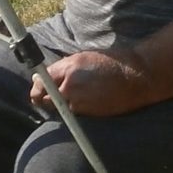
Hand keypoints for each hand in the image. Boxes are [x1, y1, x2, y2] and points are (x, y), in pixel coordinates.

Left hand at [31, 47, 156, 118]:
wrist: (136, 77)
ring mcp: (78, 101)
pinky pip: (74, 115)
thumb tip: (39, 78)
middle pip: (45, 101)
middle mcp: (69, 85)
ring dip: (65, 106)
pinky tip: (91, 102)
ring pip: (60, 109)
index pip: (40, 83)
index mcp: (68, 68)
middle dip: (49, 100)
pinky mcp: (87, 113)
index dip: (37, 90)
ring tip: (83, 97)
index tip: (38, 92)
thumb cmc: (112, 63)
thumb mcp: (83, 58)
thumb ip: (60, 68)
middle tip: (60, 96)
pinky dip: (77, 112)